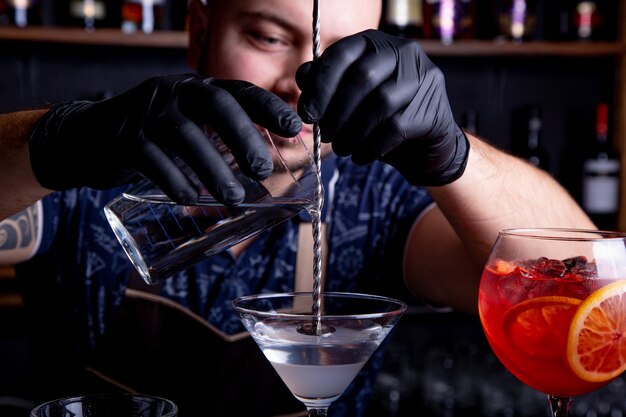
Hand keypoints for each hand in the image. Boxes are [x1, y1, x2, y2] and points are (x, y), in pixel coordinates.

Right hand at [29, 74, 300, 203]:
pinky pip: (153, 160)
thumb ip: (218, 141)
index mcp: (196, 90)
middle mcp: (174, 93)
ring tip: (234, 197)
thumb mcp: (188, 128)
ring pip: (185, 136)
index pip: (238, 91)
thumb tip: (264, 172)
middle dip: (243, 136)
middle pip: (215, 105)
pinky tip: (191, 199)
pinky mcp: (123, 138)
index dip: (268, 107)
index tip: (293, 128)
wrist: (90, 137)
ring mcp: (146, 113)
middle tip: (262, 169)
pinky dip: (175, 181)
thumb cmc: (154, 138)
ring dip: (213, 169)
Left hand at [296, 29, 467, 185]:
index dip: (320, 84)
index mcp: (377, 44)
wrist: (423, 148)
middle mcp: (404, 53)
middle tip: (325, 135)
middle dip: (336, 112)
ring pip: (380, 103)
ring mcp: (422, 80)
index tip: (308, 114)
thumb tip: (304, 77)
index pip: (343, 53)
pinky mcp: (430, 109)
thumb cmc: (380, 120)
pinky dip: (371, 147)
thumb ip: (326, 85)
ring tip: (341, 149)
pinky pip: (394, 128)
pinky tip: (360, 157)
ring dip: (353, 132)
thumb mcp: (350, 101)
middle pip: (362, 77)